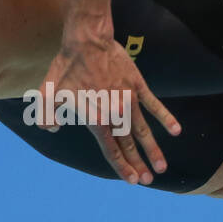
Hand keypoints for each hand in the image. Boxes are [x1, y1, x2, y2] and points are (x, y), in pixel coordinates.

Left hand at [39, 32, 179, 184]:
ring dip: (153, 150)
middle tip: (148, 180)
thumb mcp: (48, 94)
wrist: (87, 41)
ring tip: (162, 167)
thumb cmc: (66, 67)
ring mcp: (129, 100)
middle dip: (139, 165)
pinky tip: (176, 131)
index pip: (111, 150)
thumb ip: (46, 116)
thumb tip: (50, 129)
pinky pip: (154, 104)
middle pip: (129, 145)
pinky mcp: (137, 85)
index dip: (122, 167)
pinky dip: (165, 118)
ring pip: (143, 130)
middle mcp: (116, 114)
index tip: (132, 180)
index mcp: (97, 120)